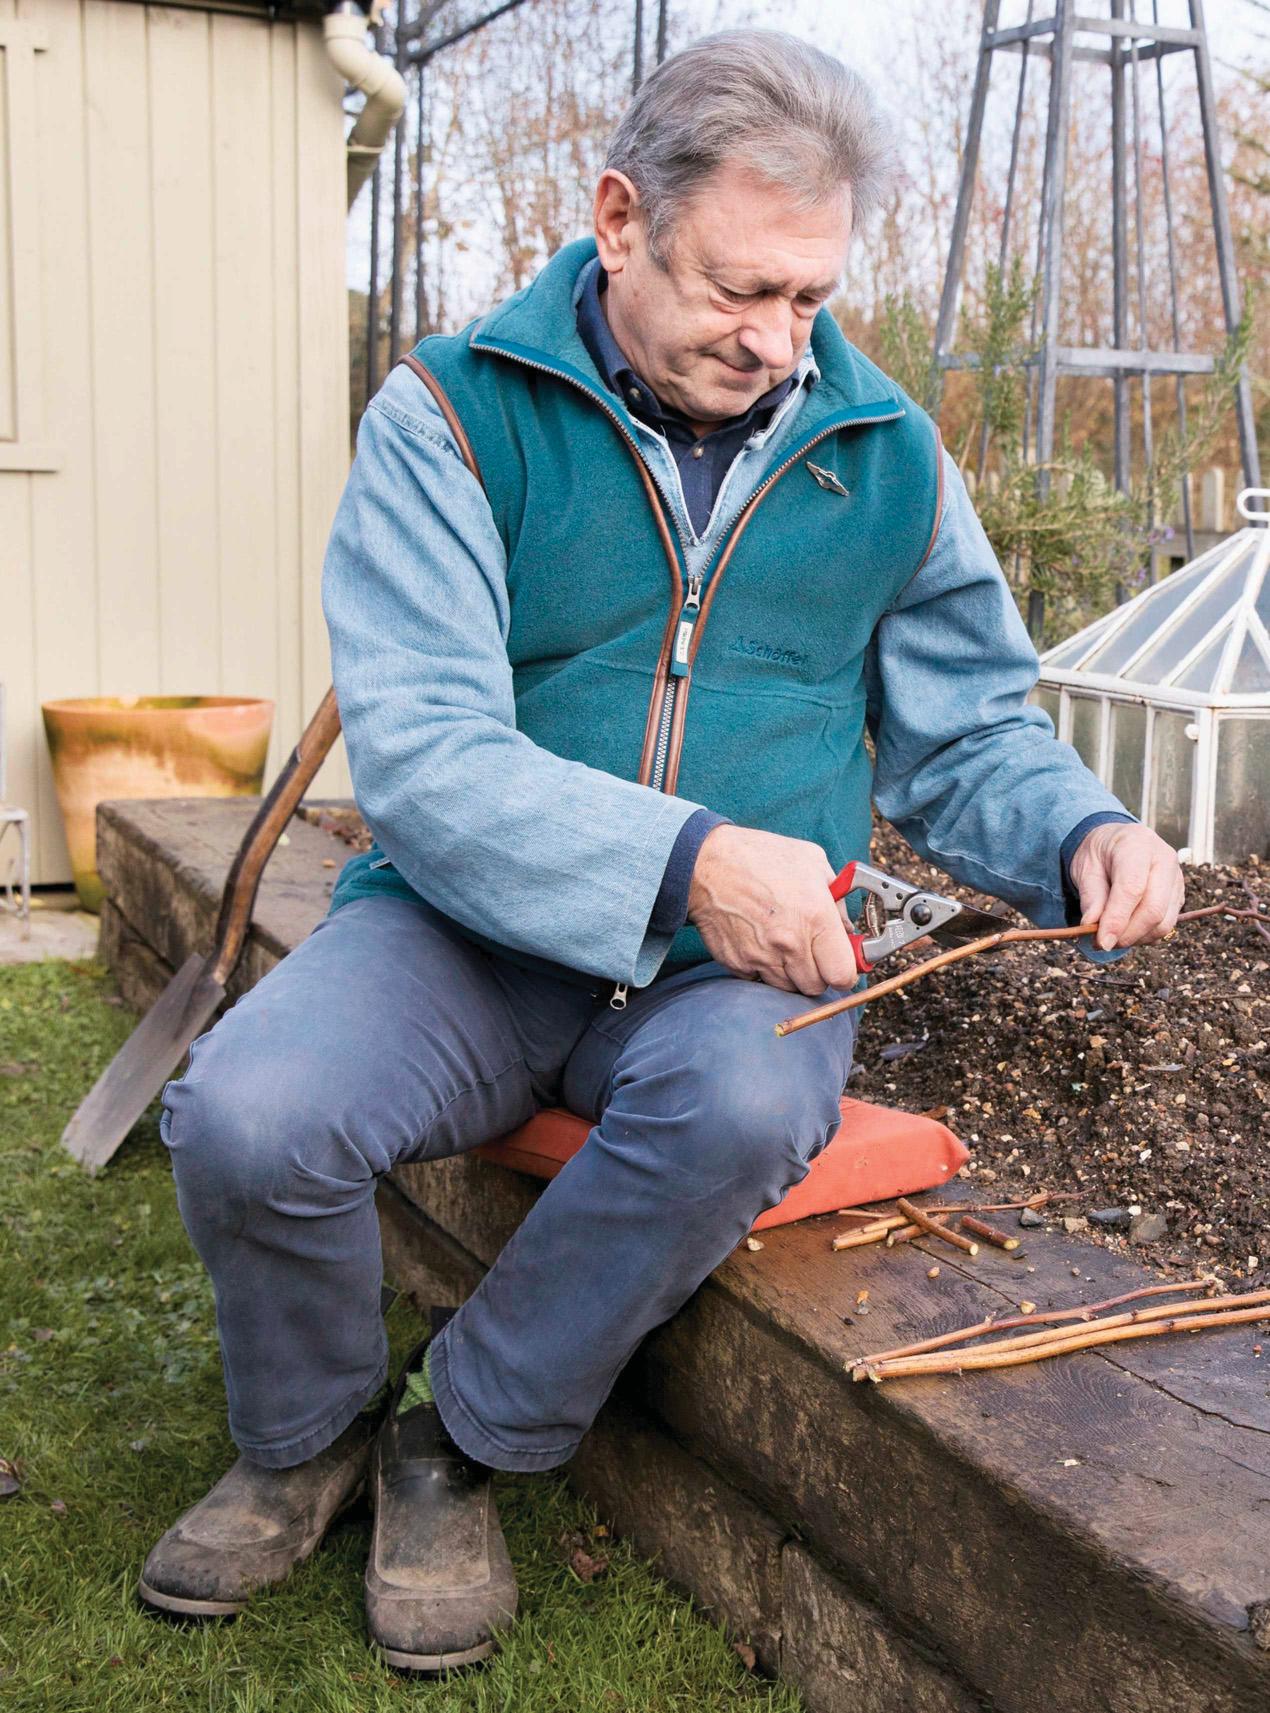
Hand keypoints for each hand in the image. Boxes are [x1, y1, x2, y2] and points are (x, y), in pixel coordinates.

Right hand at [686, 824, 857, 995]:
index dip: (845, 971)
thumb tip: (848, 931)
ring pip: (789, 988)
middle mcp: (790, 943)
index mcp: (816, 917)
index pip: (843, 974)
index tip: (841, 961)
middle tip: (811, 951)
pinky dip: (765, 970)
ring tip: (784, 946)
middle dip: (818, 972)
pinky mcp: (739, 965)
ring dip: (792, 974)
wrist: (706, 864)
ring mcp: (762, 957)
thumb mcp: (812, 862)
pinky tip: (761, 944)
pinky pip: (761, 982)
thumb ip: (838, 900)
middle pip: (816, 986)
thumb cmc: (759, 857)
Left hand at [1068, 822, 1184, 950]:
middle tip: (1103, 943)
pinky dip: (1146, 935)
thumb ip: (1091, 897)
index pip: (1132, 888)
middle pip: (1153, 909)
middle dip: (1127, 934)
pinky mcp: (1179, 894)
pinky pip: (1167, 924)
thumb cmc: (1099, 854)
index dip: (1117, 919)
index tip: (1102, 941)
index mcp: (1137, 844)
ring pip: (1164, 922)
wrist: (1117, 842)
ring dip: (1136, 938)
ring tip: (1112, 936)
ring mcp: (1176, 878)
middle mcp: (1165, 859)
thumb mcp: (1086, 868)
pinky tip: (1127, 930)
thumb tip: (1091, 926)